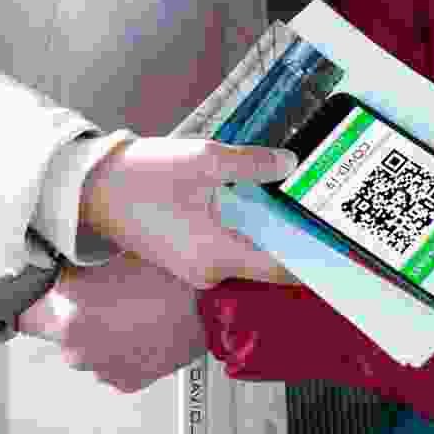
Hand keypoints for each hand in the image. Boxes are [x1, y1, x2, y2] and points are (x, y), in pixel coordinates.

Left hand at [17, 252, 208, 393]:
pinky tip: (143, 324)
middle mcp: (75, 345)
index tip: (39, 282)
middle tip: (101, 287)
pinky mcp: (124, 382)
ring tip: (130, 305)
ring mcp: (99, 367)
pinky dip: (121, 346)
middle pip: (56, 323)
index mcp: (66, 309)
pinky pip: (110, 360)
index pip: (25, 304)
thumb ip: (79, 257)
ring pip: (85, 343)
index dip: (33, 289)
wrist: (214, 309)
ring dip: (98, 328)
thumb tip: (58, 253)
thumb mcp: (117, 250)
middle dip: (72, 307)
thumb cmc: (172, 276)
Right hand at [77, 137, 304, 291]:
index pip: (280, 269)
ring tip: (293, 204)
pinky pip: (226, 251)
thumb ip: (252, 164)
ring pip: (246, 256)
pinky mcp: (185, 258)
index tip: (340, 250)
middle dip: (293, 240)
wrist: (93, 189)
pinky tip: (254, 205)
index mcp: (217, 255)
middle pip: (266, 264)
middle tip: (320, 212)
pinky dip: (245, 232)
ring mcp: (194, 269)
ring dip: (268, 234)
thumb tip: (289, 165)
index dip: (312, 260)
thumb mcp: (203, 160)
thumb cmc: (143, 177)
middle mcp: (208, 273)